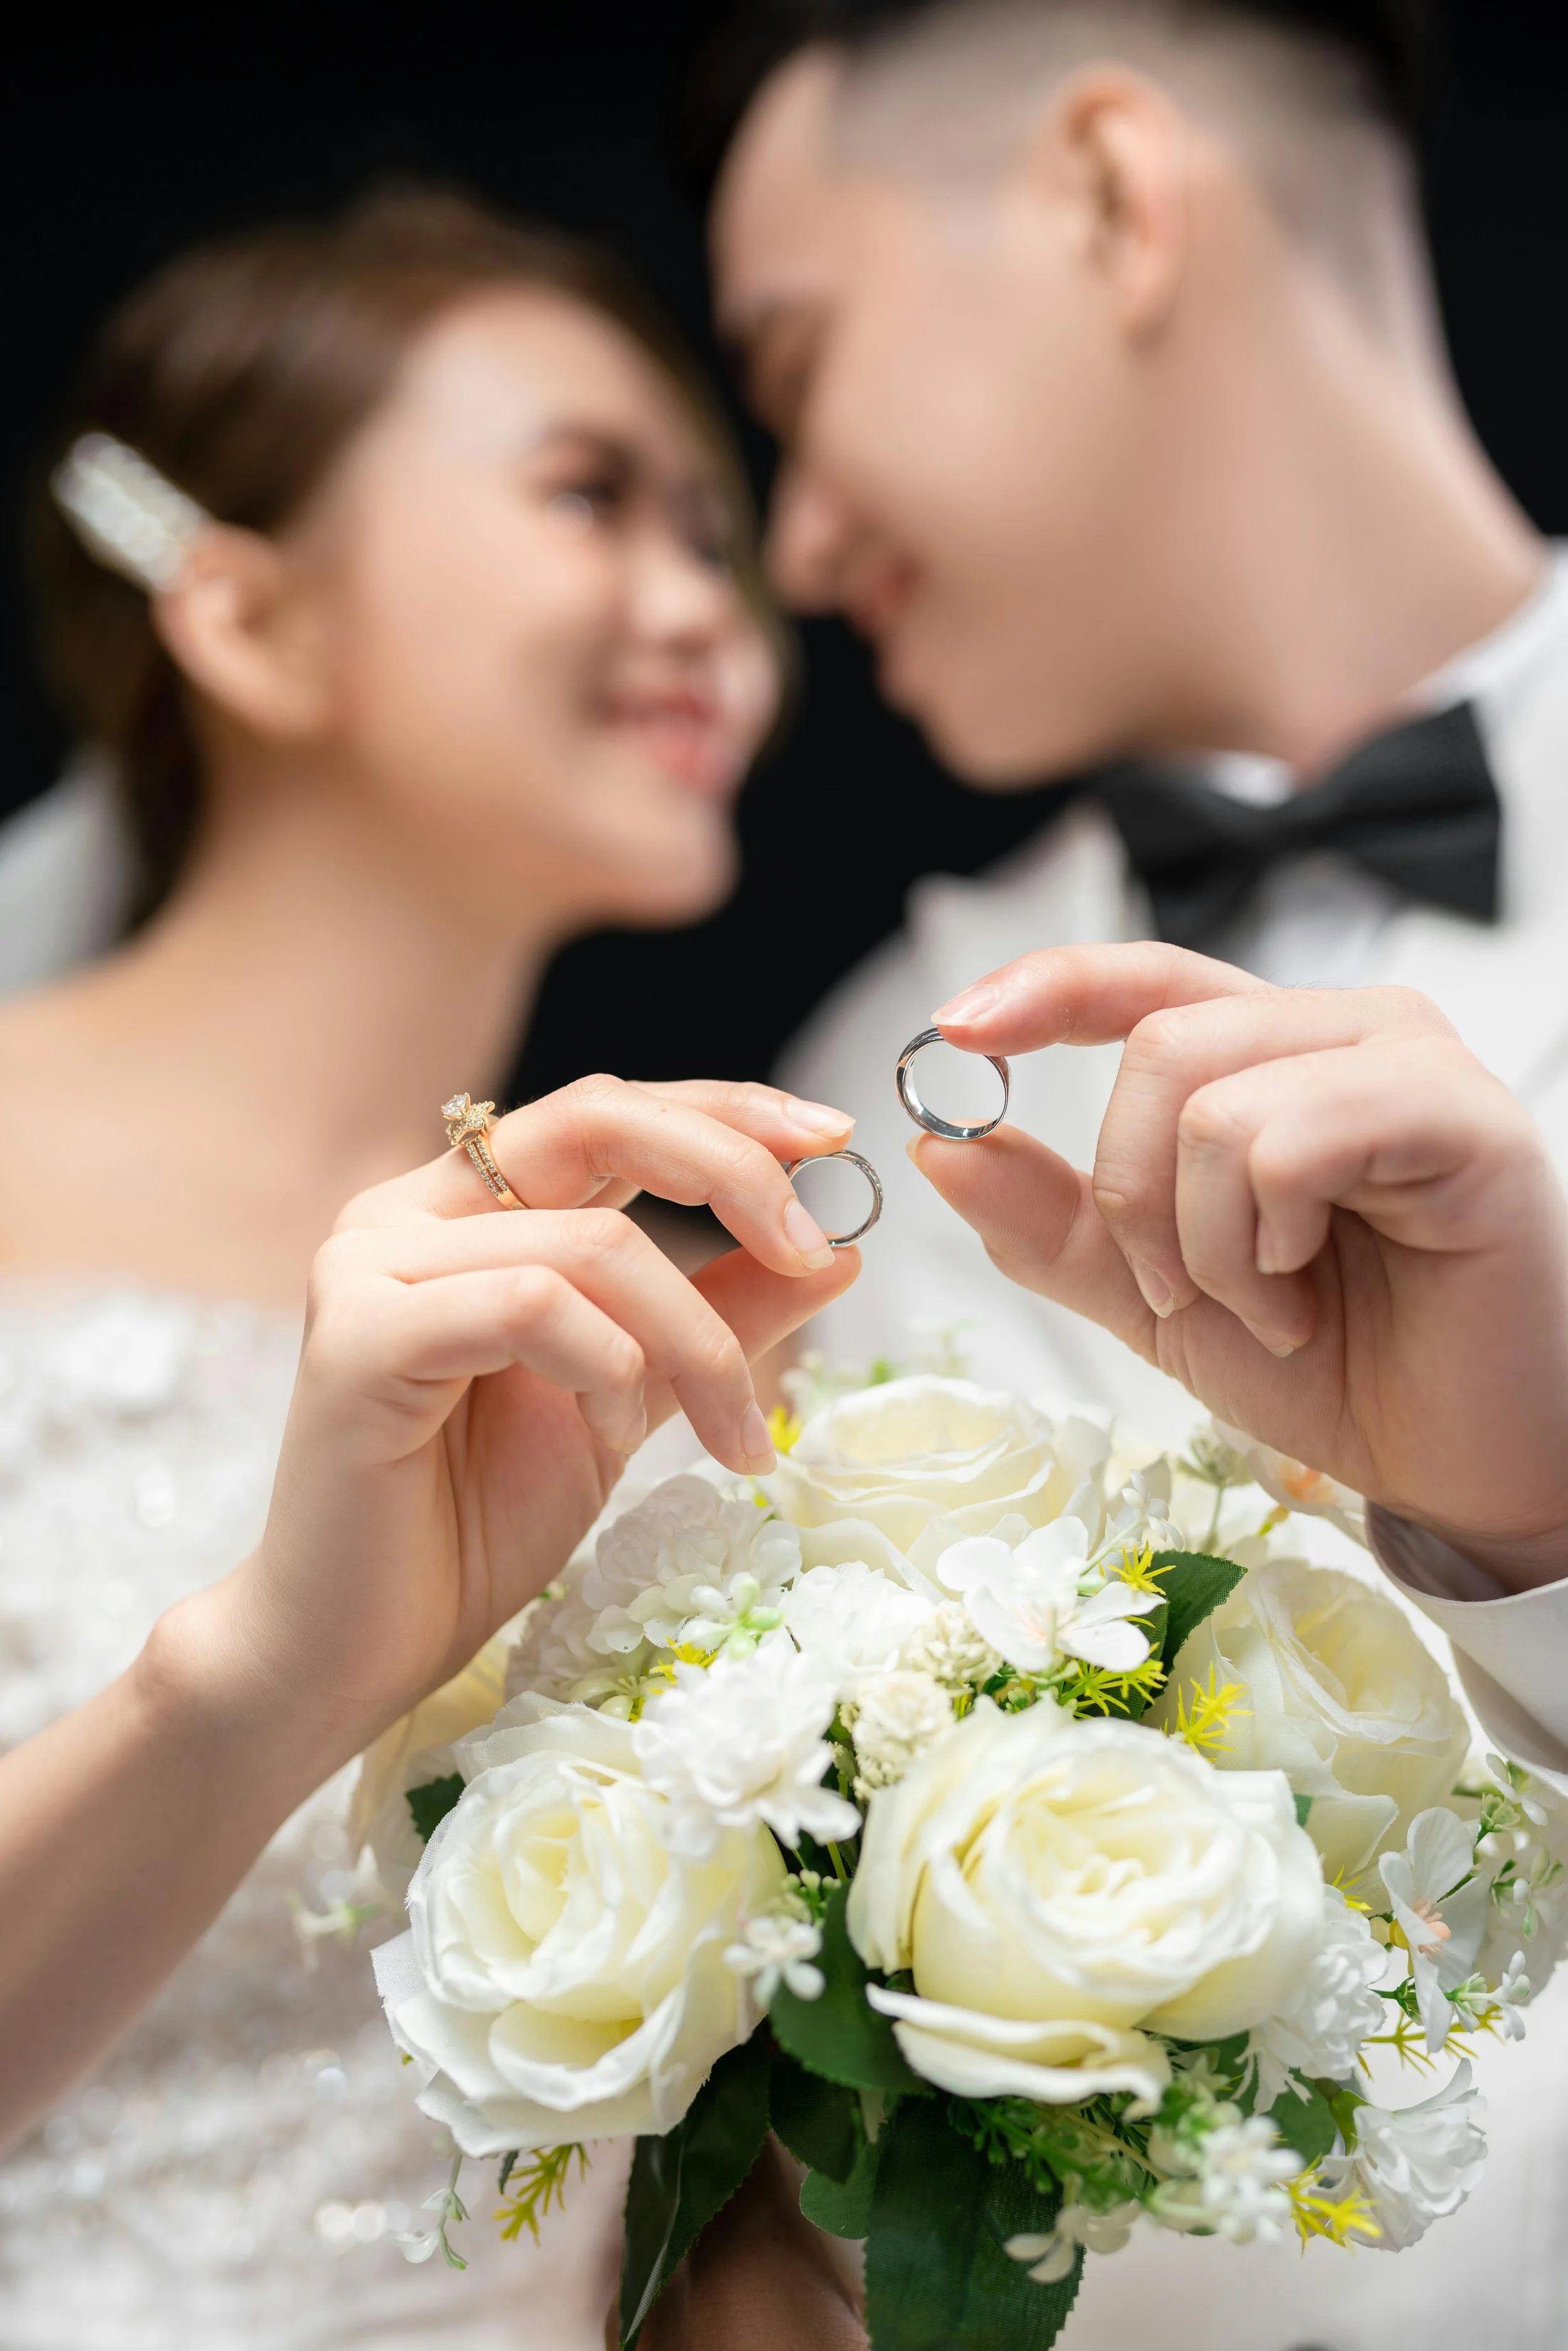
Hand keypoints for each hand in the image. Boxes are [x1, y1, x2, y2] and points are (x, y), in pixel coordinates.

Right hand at [160, 1077, 858, 1769]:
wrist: (362, 1645)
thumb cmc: (477, 1521)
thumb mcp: (633, 1399)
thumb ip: (716, 1318)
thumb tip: (839, 1253)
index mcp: (466, 1208)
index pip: (610, 1112)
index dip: (728, 1112)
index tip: (834, 1141)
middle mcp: (408, 1210)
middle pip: (599, 1122)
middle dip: (732, 1172)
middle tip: (813, 1252)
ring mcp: (370, 1263)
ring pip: (593, 1244)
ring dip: (692, 1342)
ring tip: (724, 1432)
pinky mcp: (356, 1334)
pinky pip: (531, 1305)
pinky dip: (607, 1365)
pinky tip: (612, 1432)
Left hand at [916, 944, 1567, 1588]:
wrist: (1455, 1462)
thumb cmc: (1333, 1364)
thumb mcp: (1154, 1294)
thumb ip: (1053, 1221)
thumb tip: (942, 1147)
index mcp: (1273, 1053)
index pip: (1144, 978)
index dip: (1046, 988)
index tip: (955, 1028)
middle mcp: (1344, 1031)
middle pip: (1158, 1045)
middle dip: (1132, 1197)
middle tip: (1180, 1295)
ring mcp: (1410, 1062)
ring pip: (1212, 1097)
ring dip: (1204, 1241)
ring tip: (1271, 1308)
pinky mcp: (1462, 1118)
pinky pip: (1288, 1140)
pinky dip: (1265, 1241)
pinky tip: (1307, 1299)